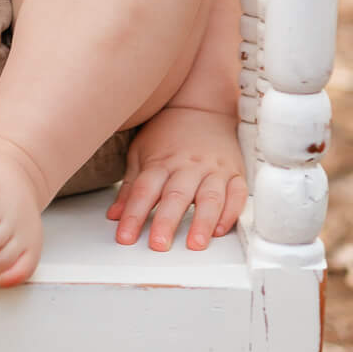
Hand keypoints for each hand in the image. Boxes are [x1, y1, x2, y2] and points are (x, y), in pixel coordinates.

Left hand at [106, 106, 245, 253]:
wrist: (201, 106)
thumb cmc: (167, 133)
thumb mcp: (141, 152)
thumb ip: (131, 186)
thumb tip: (114, 216)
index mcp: (161, 162)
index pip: (144, 191)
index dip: (134, 216)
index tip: (125, 237)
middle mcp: (188, 166)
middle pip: (176, 196)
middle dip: (166, 222)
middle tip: (158, 245)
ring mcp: (213, 169)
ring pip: (210, 198)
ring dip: (203, 222)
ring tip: (195, 244)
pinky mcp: (235, 173)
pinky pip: (237, 194)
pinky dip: (231, 213)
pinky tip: (221, 230)